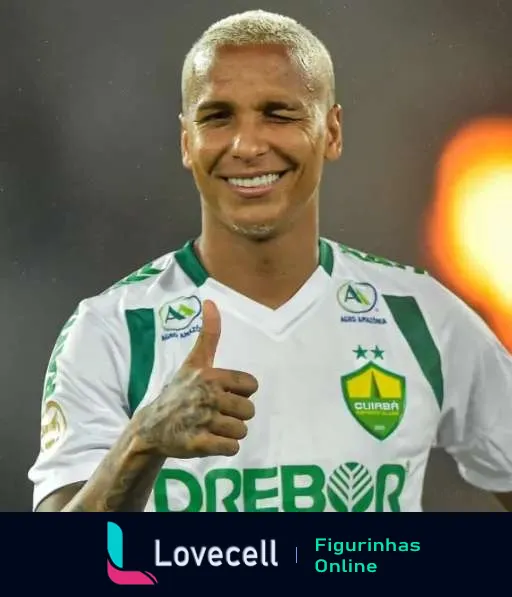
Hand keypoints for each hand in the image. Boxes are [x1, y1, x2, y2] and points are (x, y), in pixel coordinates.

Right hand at [134, 299, 257, 458]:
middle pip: (249, 411)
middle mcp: (207, 396)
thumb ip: (208, 334)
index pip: (251, 386)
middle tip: (215, 413)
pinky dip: (224, 447)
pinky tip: (210, 440)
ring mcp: (202, 421)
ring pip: (241, 430)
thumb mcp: (194, 361)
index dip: (240, 393)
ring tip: (212, 427)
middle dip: (236, 415)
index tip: (222, 394)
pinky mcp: (198, 444)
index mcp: (210, 376)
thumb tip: (211, 300)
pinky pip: (231, 448)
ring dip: (230, 432)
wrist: (151, 427)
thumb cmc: (179, 391)